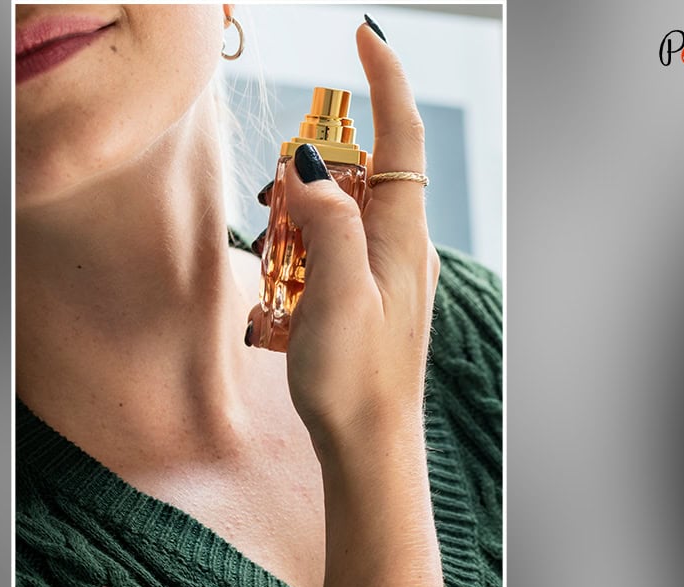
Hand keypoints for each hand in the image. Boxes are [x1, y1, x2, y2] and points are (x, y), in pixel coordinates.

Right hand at [247, 23, 441, 470]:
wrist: (371, 447)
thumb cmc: (354, 382)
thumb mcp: (337, 297)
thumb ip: (330, 223)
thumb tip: (312, 168)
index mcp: (402, 236)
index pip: (402, 136)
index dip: (386, 79)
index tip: (365, 34)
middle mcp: (405, 244)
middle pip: (367, 168)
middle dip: (321, 164)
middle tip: (279, 206)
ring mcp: (391, 269)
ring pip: (348, 207)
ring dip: (308, 212)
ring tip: (283, 264)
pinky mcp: (374, 292)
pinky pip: (340, 243)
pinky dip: (310, 243)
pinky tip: (290, 284)